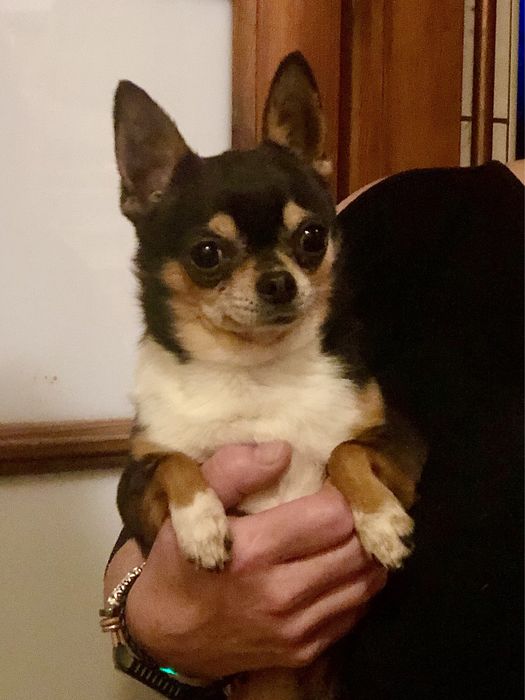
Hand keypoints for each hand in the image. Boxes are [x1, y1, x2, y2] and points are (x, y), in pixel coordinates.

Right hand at [124, 442, 386, 678]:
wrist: (166, 640)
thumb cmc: (180, 563)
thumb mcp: (190, 508)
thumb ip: (232, 471)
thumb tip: (283, 451)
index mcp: (254, 551)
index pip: (334, 515)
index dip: (346, 492)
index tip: (337, 479)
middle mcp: (281, 594)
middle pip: (357, 547)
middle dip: (360, 519)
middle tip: (349, 503)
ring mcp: (296, 628)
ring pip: (366, 580)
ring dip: (366, 550)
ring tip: (351, 531)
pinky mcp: (305, 651)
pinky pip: (355, 610)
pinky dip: (356, 583)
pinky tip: (340, 566)